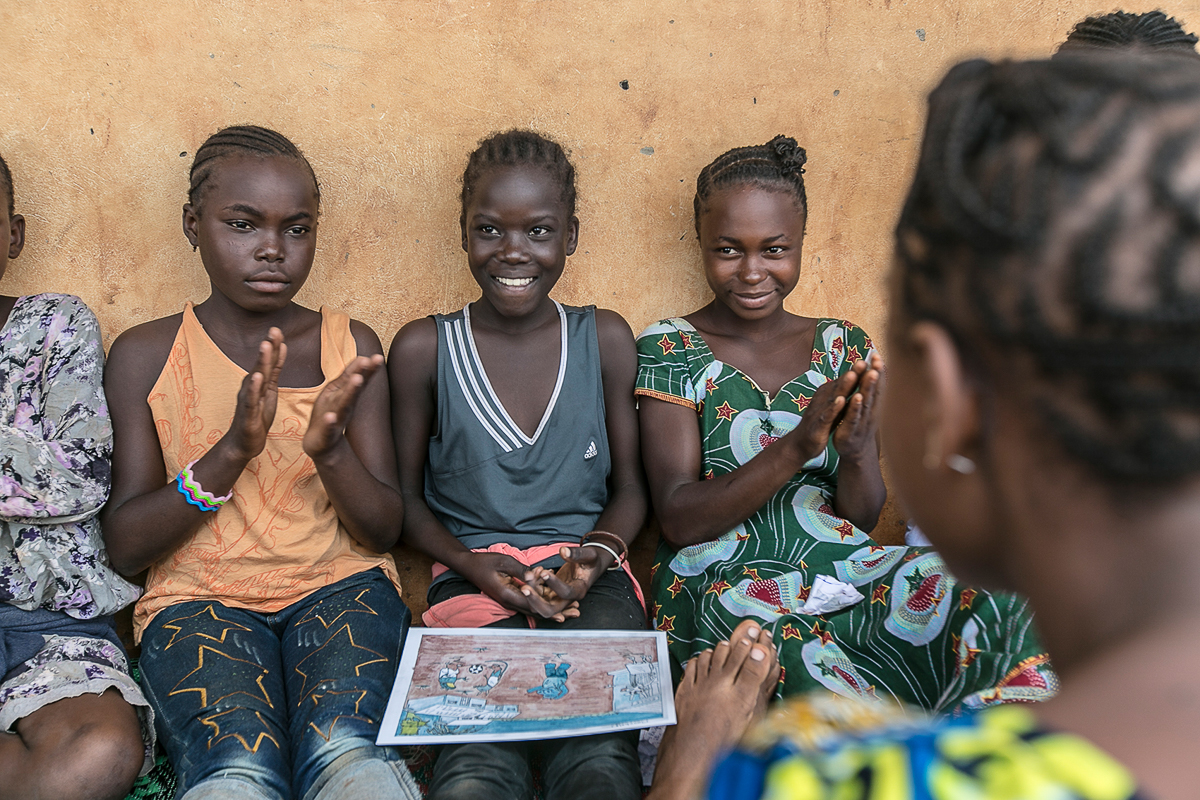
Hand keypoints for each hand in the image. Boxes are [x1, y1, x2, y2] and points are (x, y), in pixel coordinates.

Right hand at [225, 328, 285, 460]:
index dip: (273, 345)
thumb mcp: (270, 389)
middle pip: (261, 364)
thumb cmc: (257, 415)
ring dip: (261, 362)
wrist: (244, 443)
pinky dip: (254, 388)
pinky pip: (251, 399)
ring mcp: (248, 399)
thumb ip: (274, 369)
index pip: (268, 361)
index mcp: (258, 381)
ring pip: (256, 378)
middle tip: (274, 330)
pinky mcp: (248, 413)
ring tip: (266, 346)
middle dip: (268, 347)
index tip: (278, 328)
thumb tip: (281, 346)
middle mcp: (251, 387)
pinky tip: (257, 377)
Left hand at [303, 354, 383, 458]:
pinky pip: (328, 428)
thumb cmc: (332, 414)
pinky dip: (330, 423)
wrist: (322, 445)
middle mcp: (344, 406)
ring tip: (358, 379)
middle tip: (371, 362)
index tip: (378, 357)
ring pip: (344, 405)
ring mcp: (336, 420)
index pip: (358, 380)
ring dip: (351, 393)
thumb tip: (362, 357)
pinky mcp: (326, 434)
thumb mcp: (339, 392)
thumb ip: (349, 376)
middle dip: (362, 375)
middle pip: (354, 390)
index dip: (368, 368)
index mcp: (346, 395)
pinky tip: (331, 417)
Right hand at [460, 551, 580, 622]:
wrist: (468, 566)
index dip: (550, 606)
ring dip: (551, 609)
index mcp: (507, 594)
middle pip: (536, 611)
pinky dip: (542, 602)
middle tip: (575, 611)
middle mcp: (509, 601)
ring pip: (533, 609)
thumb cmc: (484, 562)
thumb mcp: (505, 561)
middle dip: (556, 612)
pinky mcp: (510, 596)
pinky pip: (528, 602)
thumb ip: (522, 570)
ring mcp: (509, 600)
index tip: (567, 606)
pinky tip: (554, 600)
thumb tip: (537, 576)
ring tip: (571, 610)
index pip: (533, 605)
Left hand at [519, 545, 611, 617]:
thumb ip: (577, 554)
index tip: (544, 572)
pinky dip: (533, 586)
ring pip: (540, 605)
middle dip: (535, 601)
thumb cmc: (591, 561)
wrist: (591, 565)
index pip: (566, 593)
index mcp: (580, 590)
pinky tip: (536, 571)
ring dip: (531, 592)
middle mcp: (568, 599)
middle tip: (525, 587)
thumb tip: (563, 551)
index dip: (554, 584)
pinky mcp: (551, 594)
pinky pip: (538, 596)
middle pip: (549, 610)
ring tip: (529, 573)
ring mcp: (558, 598)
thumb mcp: (589, 554)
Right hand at [783, 361, 865, 465]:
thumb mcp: (833, 405)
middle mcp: (823, 399)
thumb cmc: (820, 422)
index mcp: (829, 394)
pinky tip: (841, 401)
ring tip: (853, 375)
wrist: (801, 443)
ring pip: (833, 396)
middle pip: (840, 384)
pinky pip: (827, 414)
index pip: (845, 381)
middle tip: (863, 361)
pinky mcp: (818, 424)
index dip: (857, 371)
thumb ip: (842, 392)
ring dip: (843, 385)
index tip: (870, 359)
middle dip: (852, 373)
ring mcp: (820, 411)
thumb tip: (855, 376)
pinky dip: (834, 407)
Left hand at [833, 353, 883, 461]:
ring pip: (866, 402)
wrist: (854, 450)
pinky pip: (854, 417)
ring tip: (870, 373)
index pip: (876, 384)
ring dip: (868, 387)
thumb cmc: (859, 423)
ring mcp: (862, 421)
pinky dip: (856, 407)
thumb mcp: (865, 406)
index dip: (877, 370)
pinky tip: (856, 397)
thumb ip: (869, 389)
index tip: (876, 354)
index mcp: (873, 404)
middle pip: (874, 390)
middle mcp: (871, 411)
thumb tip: (874, 370)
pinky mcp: (851, 430)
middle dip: (876, 374)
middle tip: (877, 359)